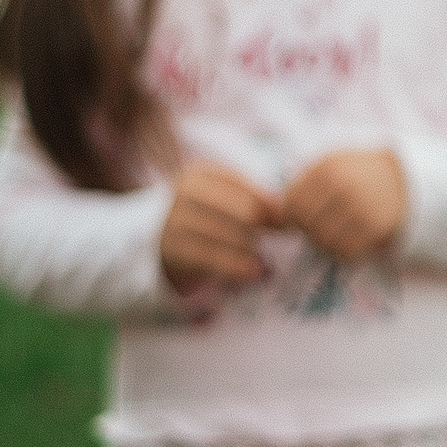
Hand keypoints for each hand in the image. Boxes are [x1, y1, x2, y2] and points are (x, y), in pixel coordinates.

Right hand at [159, 161, 282, 293]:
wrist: (158, 240)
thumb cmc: (206, 216)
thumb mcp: (225, 198)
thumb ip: (253, 199)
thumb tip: (288, 211)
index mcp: (204, 173)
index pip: (249, 188)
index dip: (272, 206)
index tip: (287, 220)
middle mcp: (187, 191)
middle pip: (244, 212)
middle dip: (265, 227)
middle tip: (283, 237)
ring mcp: (175, 219)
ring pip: (232, 236)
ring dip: (253, 250)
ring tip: (264, 261)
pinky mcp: (172, 248)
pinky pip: (213, 259)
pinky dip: (237, 267)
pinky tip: (253, 273)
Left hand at [281, 148, 407, 263]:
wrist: (405, 180)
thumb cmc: (359, 174)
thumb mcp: (332, 164)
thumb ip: (304, 183)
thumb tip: (277, 217)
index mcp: (327, 168)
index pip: (291, 205)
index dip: (290, 218)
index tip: (298, 220)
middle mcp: (343, 186)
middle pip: (306, 226)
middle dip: (308, 232)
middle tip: (319, 230)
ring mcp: (361, 207)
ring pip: (324, 242)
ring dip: (325, 245)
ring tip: (334, 237)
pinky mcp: (377, 227)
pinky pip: (346, 252)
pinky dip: (345, 253)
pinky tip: (350, 243)